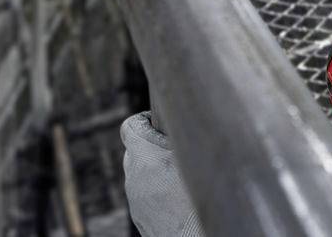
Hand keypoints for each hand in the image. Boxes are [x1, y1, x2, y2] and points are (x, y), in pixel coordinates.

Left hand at [121, 112, 204, 236]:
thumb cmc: (199, 199)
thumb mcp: (201, 156)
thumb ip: (189, 135)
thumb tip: (192, 116)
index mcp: (145, 157)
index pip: (131, 126)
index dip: (146, 120)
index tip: (163, 125)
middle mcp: (134, 177)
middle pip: (136, 149)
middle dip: (155, 146)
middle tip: (179, 150)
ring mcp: (135, 199)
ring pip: (141, 172)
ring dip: (158, 169)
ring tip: (182, 176)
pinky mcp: (140, 216)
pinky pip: (145, 192)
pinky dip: (158, 189)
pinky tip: (179, 196)